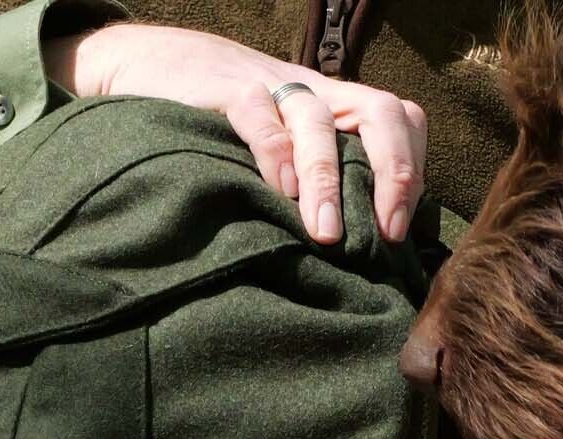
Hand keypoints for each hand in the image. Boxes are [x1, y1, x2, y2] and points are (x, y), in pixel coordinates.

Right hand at [40, 24, 425, 242]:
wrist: (151, 63)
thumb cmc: (223, 123)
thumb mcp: (280, 146)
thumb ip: (314, 179)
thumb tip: (352, 251)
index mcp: (336, 106)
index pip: (399, 121)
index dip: (411, 169)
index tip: (398, 230)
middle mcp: (315, 93)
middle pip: (379, 112)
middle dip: (394, 171)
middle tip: (386, 232)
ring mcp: (272, 87)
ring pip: (319, 121)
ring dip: (328, 180)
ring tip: (325, 234)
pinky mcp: (227, 89)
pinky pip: (260, 115)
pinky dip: (275, 152)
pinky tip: (279, 192)